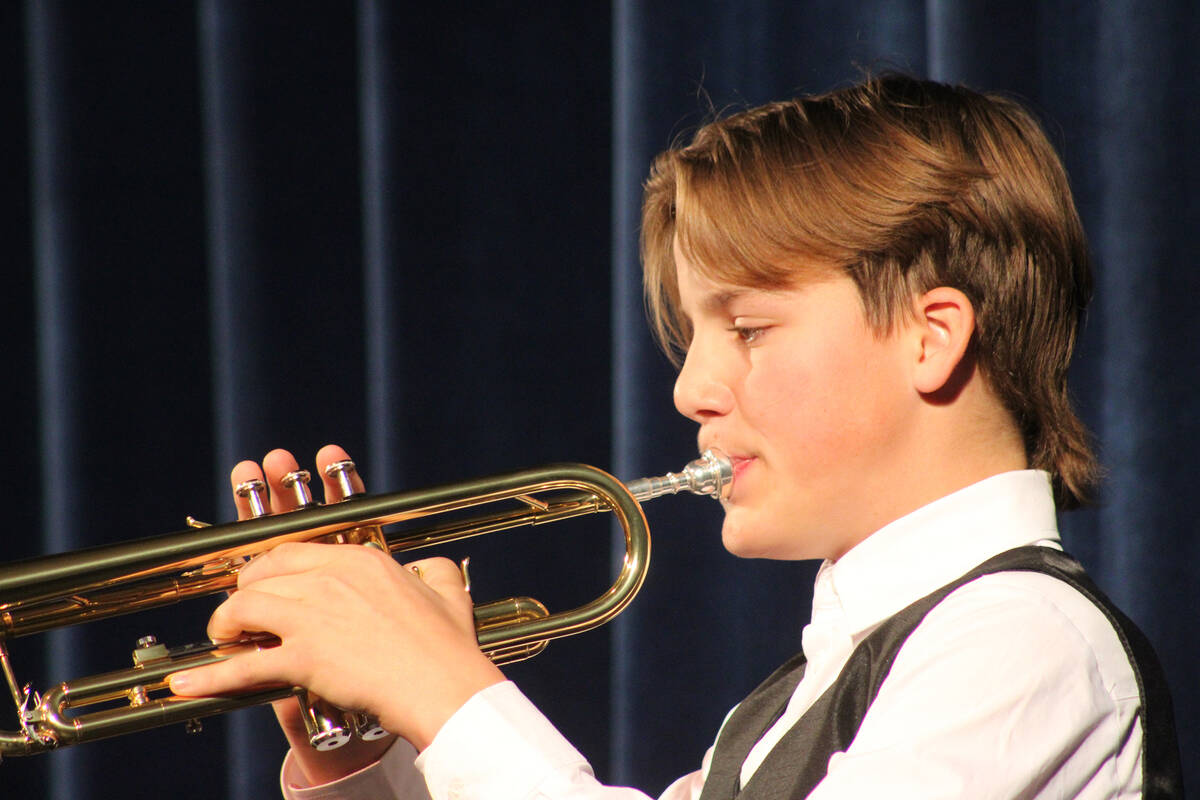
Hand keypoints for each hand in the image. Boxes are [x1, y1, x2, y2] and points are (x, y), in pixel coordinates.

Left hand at [167, 445, 504, 783]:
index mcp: (361, 560)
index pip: (292, 550)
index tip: (262, 582)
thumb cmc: (450, 644)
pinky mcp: (303, 657)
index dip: (268, 567)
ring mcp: (313, 616)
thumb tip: (428, 568)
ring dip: (224, 625)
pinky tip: (184, 685)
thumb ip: (434, 569)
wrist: (444, 685)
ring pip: (244, 608)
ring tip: (222, 639)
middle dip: (243, 592)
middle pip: (262, 574)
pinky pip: (244, 666)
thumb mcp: (449, 590)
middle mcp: (331, 578)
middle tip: (240, 614)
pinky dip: (210, 677)